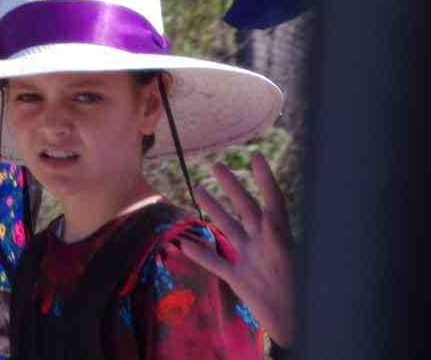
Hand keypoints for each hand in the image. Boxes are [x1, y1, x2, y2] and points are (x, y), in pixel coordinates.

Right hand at [180, 153, 295, 347]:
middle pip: (246, 209)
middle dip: (232, 187)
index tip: (256, 157)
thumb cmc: (299, 299)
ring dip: (213, 210)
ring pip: (228, 229)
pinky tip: (183, 243)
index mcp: (279, 239)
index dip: (265, 180)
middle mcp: (263, 244)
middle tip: (217, 165)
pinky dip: (200, 253)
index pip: (273, 202)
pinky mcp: (239, 279)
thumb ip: (277, 241)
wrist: (293, 327)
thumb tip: (268, 213)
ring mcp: (250, 260)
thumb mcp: (289, 266)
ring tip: (198, 189)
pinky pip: (216, 262)